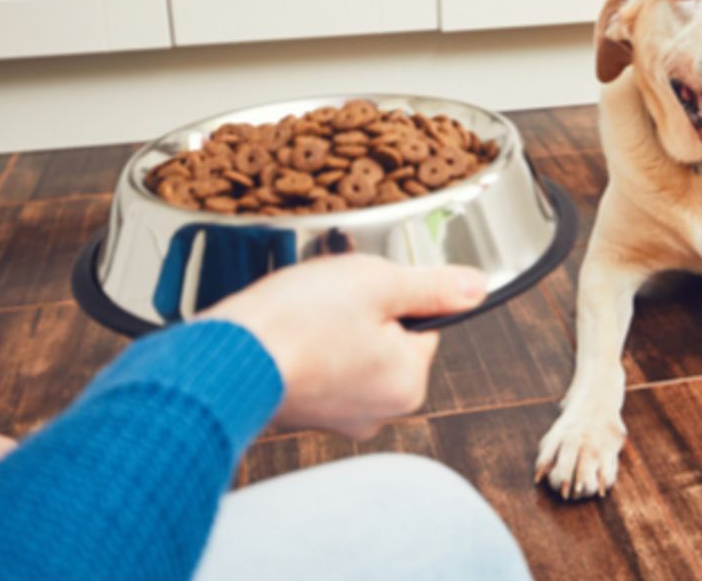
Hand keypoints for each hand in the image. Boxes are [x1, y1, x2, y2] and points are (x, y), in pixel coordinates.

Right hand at [202, 255, 485, 438]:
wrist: (224, 355)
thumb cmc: (298, 321)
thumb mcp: (378, 284)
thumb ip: (433, 287)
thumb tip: (477, 288)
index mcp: (408, 383)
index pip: (420, 326)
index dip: (392, 298)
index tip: (361, 292)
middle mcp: (378, 411)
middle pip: (386, 341)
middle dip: (361, 316)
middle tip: (327, 301)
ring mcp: (337, 417)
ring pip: (350, 354)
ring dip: (331, 332)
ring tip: (302, 317)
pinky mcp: (302, 413)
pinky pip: (318, 370)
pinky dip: (305, 351)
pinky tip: (287, 335)